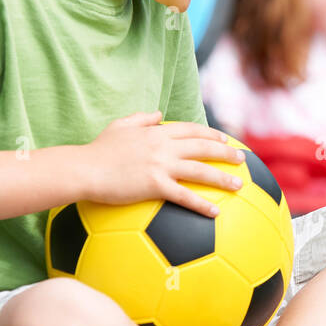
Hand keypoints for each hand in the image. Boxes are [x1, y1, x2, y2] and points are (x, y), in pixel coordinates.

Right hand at [80, 110, 245, 217]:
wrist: (83, 169)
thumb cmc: (97, 150)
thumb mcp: (119, 126)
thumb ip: (141, 118)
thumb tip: (158, 113)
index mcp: (156, 132)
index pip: (191, 130)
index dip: (210, 134)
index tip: (225, 139)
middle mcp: (163, 146)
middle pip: (203, 147)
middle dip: (226, 152)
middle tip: (242, 159)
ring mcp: (161, 165)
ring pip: (200, 170)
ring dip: (223, 178)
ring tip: (239, 185)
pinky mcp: (155, 185)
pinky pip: (185, 195)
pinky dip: (202, 204)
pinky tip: (215, 212)